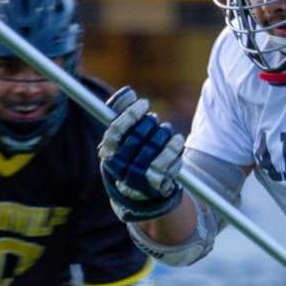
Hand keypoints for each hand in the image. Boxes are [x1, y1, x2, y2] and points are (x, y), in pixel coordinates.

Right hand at [98, 87, 185, 221]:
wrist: (140, 192)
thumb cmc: (130, 155)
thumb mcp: (122, 138)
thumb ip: (121, 114)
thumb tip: (127, 92)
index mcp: (108, 154)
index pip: (115, 130)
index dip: (130, 113)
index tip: (143, 103)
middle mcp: (120, 168)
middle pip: (136, 138)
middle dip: (149, 123)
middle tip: (154, 118)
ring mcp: (138, 179)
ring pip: (154, 150)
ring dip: (164, 135)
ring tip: (167, 130)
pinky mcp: (156, 187)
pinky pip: (168, 164)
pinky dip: (175, 150)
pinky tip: (176, 142)